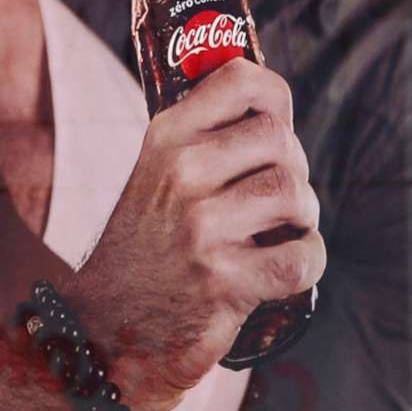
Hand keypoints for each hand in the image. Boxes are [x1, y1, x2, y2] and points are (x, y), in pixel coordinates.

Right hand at [62, 59, 324, 410]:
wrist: (103, 332)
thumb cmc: (148, 249)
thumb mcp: (157, 175)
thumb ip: (205, 138)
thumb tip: (277, 111)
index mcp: (166, 138)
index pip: (242, 79)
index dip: (276, 100)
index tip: (276, 125)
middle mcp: (181, 173)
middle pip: (282, 140)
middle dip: (294, 170)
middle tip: (276, 200)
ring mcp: (202, 229)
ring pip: (296, 195)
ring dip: (303, 218)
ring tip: (279, 233)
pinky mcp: (224, 282)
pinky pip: (304, 256)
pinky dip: (308, 262)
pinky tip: (284, 267)